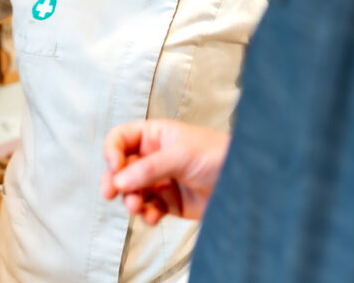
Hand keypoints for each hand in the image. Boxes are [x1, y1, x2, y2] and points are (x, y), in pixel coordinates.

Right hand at [101, 120, 229, 224]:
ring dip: (130, 199)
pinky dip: (147, 214)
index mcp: (155, 136)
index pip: (121, 139)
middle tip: (110, 193)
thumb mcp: (181, 155)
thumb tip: (119, 180)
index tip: (113, 166)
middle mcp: (154, 157)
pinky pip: (149, 209)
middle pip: (121, 168)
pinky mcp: (169, 202)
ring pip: (132, 191)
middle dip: (114, 181)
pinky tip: (153, 216)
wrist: (243, 182)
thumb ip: (149, 168)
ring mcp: (161, 180)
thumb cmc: (217, 155)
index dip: (112, 151)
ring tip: (136, 206)